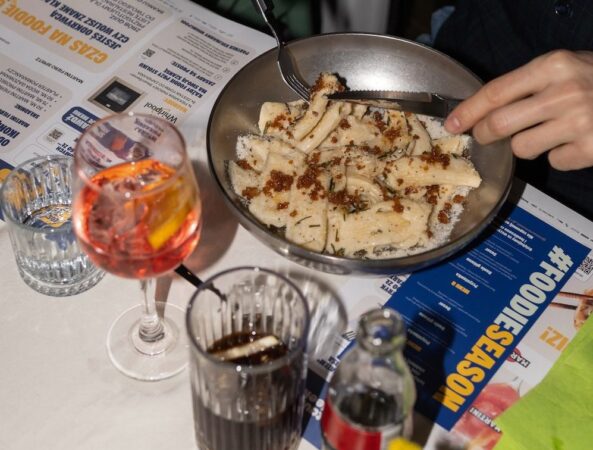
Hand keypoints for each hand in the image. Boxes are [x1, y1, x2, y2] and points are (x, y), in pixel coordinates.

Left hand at [444, 50, 592, 170]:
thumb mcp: (565, 68)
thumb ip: (528, 84)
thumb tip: (481, 110)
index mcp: (553, 66)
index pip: (495, 92)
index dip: (467, 112)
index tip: (451, 124)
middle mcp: (564, 93)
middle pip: (499, 125)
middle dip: (484, 134)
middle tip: (487, 135)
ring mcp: (579, 123)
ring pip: (521, 148)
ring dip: (526, 145)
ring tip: (549, 131)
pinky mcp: (590, 149)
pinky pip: (553, 162)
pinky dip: (559, 155)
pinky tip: (574, 141)